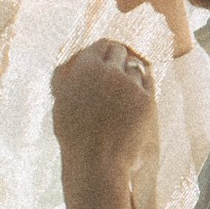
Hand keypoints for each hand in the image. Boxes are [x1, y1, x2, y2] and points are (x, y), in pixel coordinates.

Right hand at [50, 36, 155, 177]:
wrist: (97, 163)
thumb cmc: (74, 139)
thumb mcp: (61, 105)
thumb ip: (66, 80)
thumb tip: (69, 66)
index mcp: (85, 69)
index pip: (101, 45)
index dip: (105, 50)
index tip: (108, 54)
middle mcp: (108, 72)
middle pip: (120, 52)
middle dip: (119, 58)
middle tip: (119, 65)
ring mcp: (130, 85)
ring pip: (135, 67)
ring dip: (131, 73)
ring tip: (126, 84)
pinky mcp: (147, 99)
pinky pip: (148, 83)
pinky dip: (143, 84)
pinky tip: (139, 90)